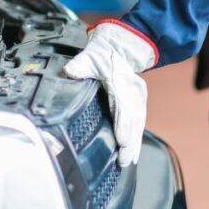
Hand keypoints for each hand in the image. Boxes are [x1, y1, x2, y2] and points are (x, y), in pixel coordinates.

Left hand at [62, 20, 158, 166]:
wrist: (118, 48)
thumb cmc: (102, 54)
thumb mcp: (90, 55)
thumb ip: (81, 64)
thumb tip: (70, 71)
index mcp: (121, 79)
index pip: (124, 104)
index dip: (123, 123)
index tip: (122, 140)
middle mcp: (132, 90)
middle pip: (133, 118)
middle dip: (130, 140)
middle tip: (125, 159)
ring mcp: (136, 96)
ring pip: (138, 123)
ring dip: (135, 142)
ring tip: (130, 160)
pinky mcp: (137, 103)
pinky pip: (138, 123)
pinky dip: (136, 138)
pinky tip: (134, 153)